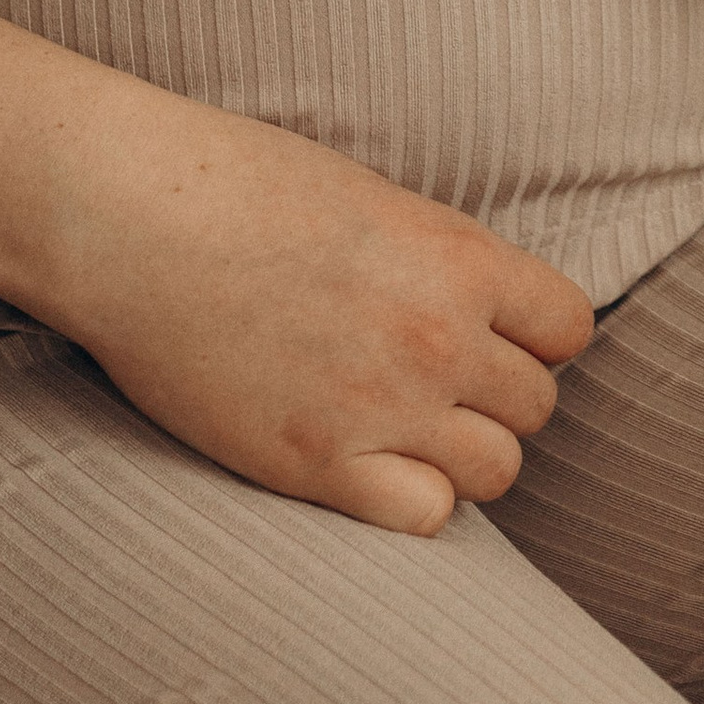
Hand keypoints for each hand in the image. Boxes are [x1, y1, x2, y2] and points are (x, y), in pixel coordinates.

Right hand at [49, 91, 593, 535]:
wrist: (135, 218)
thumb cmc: (243, 187)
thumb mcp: (377, 201)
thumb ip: (443, 263)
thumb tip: (484, 311)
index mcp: (462, 259)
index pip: (568, 329)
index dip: (535, 338)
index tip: (492, 337)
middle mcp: (440, 338)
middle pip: (536, 406)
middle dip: (494, 398)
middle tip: (432, 385)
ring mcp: (383, 406)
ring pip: (497, 470)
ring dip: (461, 455)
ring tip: (405, 430)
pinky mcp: (317, 464)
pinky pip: (425, 516)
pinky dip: (410, 500)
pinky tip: (367, 467)